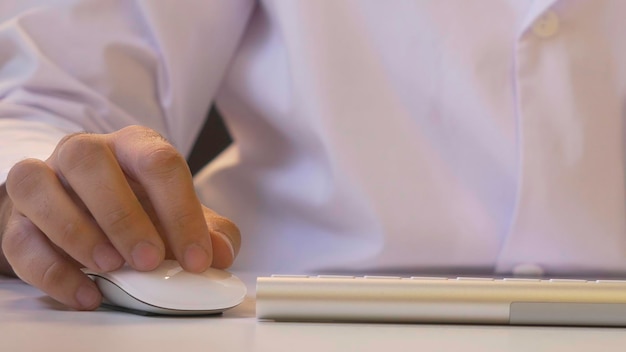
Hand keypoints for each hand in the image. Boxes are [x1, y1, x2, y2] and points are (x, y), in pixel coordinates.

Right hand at [0, 125, 239, 309]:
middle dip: (123, 215)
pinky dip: (52, 271)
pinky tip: (86, 293)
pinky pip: (20, 238)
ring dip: (76, 231)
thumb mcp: (178, 215)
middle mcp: (83, 153)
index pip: (159, 162)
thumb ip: (208, 230)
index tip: (196, 259)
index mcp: (132, 145)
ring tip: (111, 267)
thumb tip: (221, 252)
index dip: (181, 211)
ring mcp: (44, 179)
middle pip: (90, 161)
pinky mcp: (16, 217)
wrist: (85, 210)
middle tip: (150, 261)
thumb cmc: (138, 208)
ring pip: (39, 186)